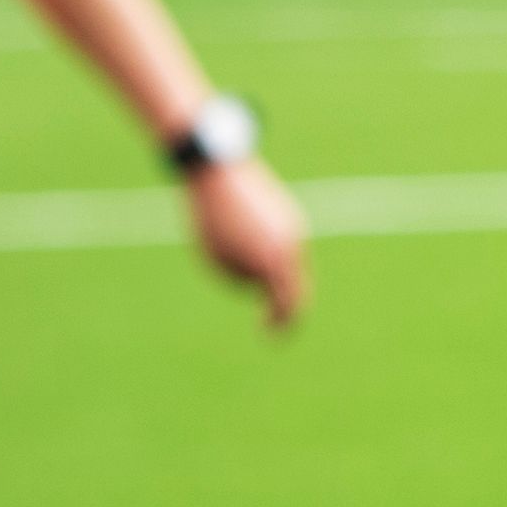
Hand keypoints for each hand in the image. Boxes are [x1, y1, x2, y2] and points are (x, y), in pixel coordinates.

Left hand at [190, 154, 308, 331]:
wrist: (217, 171)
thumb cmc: (211, 222)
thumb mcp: (218, 262)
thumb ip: (242, 280)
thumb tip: (258, 281)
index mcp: (277, 261)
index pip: (288, 305)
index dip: (280, 325)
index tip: (267, 335)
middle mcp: (294, 245)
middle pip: (294, 287)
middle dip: (279, 304)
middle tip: (266, 320)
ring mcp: (295, 227)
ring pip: (287, 264)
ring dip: (266, 271)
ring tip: (226, 244)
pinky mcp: (288, 214)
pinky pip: (283, 245)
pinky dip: (268, 252)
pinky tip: (238, 233)